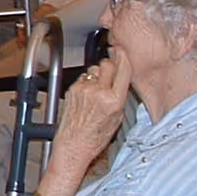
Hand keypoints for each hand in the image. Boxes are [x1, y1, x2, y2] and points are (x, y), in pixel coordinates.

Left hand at [51, 50, 131, 170]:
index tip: (123, 51)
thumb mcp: (118, 118)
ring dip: (98, 74)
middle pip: (107, 64)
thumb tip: (121, 79)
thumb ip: (120, 96)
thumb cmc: (96, 137)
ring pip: (94, 69)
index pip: (122, 70)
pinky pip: (83, 77)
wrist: (74, 144)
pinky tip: (87, 94)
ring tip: (98, 88)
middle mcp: (98, 92)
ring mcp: (83, 89)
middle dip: (110, 65)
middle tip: (111, 73)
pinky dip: (87, 81)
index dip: (123, 58)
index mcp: (114, 100)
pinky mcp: (72, 89)